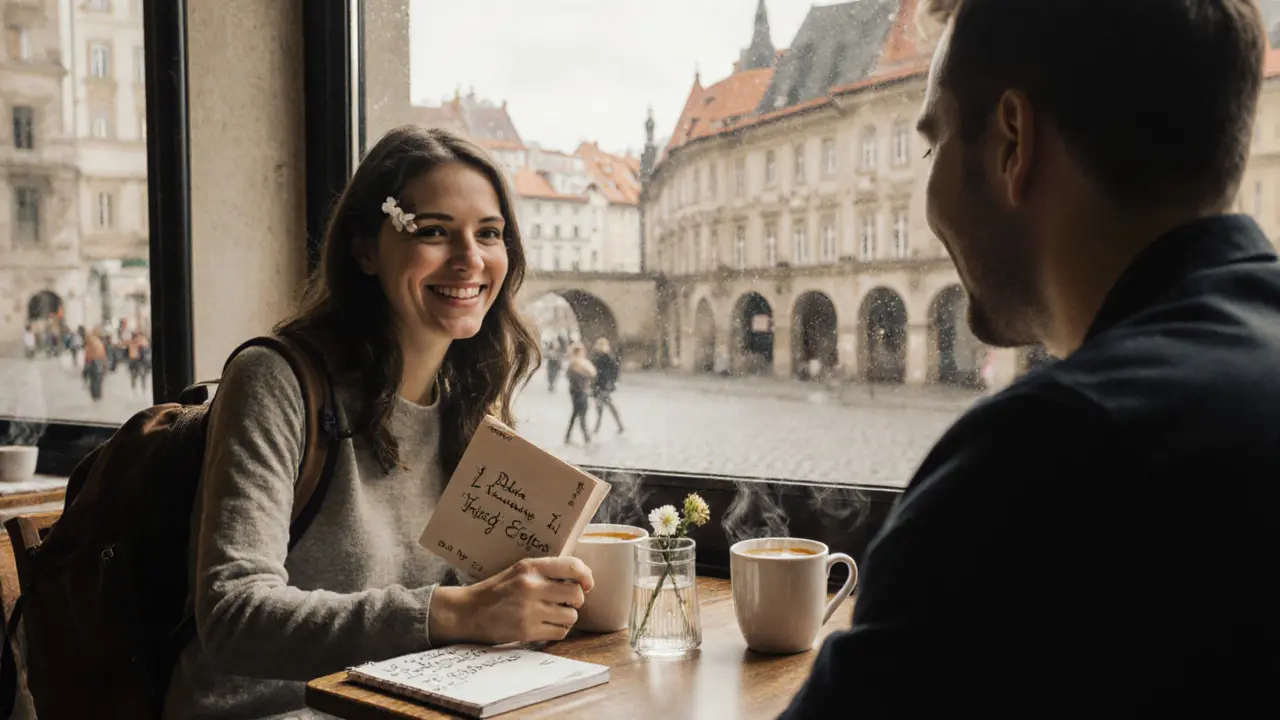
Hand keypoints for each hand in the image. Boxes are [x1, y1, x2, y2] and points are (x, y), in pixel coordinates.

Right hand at [429, 557, 594, 645]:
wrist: (469, 611)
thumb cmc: (497, 590)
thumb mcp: (519, 570)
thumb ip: (546, 572)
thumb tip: (581, 579)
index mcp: (530, 567)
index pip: (572, 566)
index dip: (586, 576)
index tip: (587, 584)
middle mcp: (531, 586)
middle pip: (577, 595)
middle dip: (575, 601)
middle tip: (565, 602)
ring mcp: (529, 610)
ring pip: (571, 616)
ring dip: (566, 618)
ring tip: (552, 615)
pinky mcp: (527, 631)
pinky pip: (560, 633)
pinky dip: (557, 631)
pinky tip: (546, 626)